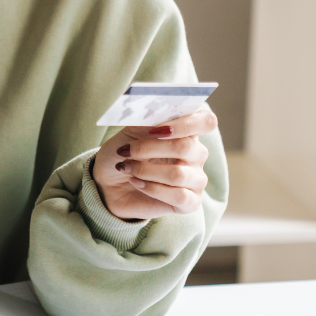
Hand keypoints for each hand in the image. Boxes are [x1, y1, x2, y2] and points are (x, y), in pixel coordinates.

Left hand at [92, 109, 215, 220]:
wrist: (109, 184)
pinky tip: (137, 183)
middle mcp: (197, 155)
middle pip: (186, 147)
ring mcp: (196, 179)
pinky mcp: (190, 203)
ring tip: (127, 168)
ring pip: (178, 174)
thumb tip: (157, 112)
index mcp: (187, 132)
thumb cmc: (123, 154)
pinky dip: (152, 189)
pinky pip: (178, 196)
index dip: (186, 123)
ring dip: (146, 171)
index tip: (157, 130)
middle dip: (150, 148)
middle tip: (127, 151)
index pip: (206, 121)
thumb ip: (146, 121)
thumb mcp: (129, 133)